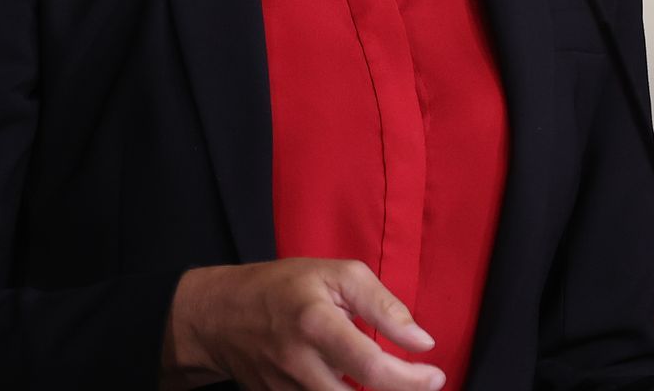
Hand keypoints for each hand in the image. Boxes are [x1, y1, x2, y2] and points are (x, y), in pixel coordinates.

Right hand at [159, 258, 445, 390]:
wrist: (219, 315)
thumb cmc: (283, 287)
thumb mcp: (336, 274)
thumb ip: (383, 306)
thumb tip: (423, 342)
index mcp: (316, 323)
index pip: (372, 368)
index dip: (412, 380)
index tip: (435, 374)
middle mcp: (300, 363)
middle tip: (420, 384)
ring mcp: (286, 390)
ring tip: (391, 383)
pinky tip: (358, 386)